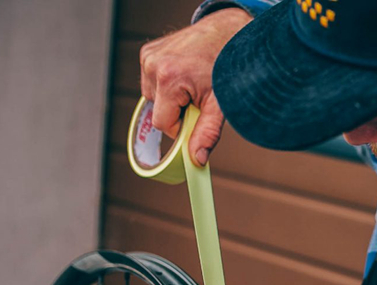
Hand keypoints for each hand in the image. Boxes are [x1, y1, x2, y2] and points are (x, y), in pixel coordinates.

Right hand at [139, 7, 251, 164]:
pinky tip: (184, 74)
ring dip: (171, 97)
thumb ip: (207, 133)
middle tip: (198, 97)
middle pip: (157, 110)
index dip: (181, 127)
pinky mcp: (147, 51)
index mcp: (169, 78)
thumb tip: (196, 159)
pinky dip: (167, 84)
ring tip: (192, 83)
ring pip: (153, 97)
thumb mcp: (220, 105)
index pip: (163, 123)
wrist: (228, 33)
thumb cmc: (227, 67)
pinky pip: (152, 81)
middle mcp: (153, 65)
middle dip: (177, 110)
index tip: (196, 117)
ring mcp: (148, 56)